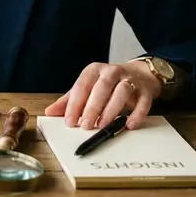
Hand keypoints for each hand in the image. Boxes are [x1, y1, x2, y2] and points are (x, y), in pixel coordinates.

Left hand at [43, 61, 162, 129]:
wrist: (139, 74)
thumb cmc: (107, 84)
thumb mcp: (87, 88)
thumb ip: (69, 100)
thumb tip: (50, 112)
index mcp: (93, 71)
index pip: (82, 86)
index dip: (75, 105)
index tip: (69, 122)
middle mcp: (111, 72)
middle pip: (101, 88)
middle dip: (92, 107)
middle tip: (86, 125)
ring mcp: (130, 80)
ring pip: (121, 92)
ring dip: (111, 109)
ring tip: (103, 125)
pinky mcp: (145, 90)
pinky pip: (142, 102)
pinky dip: (137, 114)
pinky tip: (129, 125)